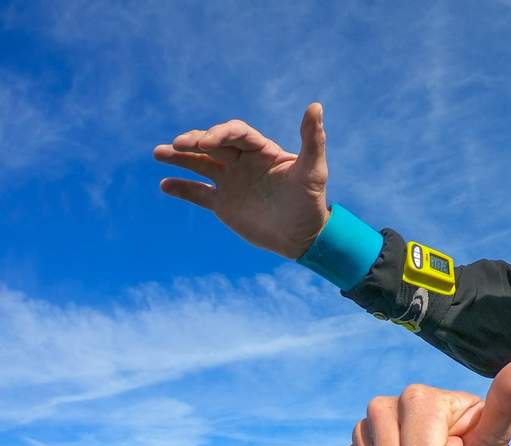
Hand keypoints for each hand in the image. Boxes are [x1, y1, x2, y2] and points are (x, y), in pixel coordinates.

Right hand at [153, 103, 329, 258]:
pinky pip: (197, 193)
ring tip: (158, 153)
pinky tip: (165, 185)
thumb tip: (316, 105)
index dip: (220, 134)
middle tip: (178, 145)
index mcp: (261, 150)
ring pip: (200, 163)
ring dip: (179, 157)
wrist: (304, 238)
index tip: (206, 142)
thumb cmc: (312, 202)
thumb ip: (313, 139)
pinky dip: (181, 188)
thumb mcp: (314, 170)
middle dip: (194, 142)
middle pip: (213, 144)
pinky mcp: (223, 204)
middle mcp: (243, 162)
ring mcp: (231, 181)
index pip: (235, 133)